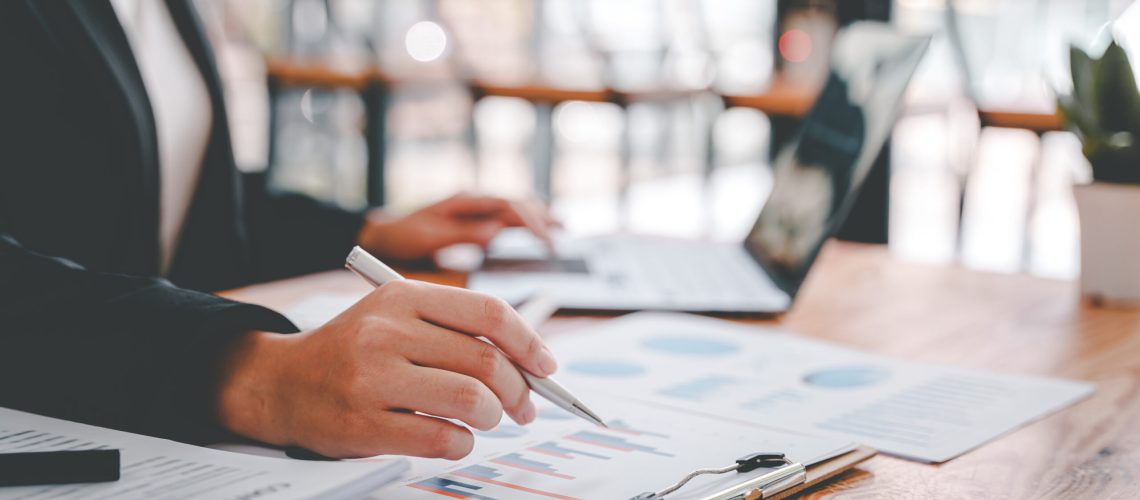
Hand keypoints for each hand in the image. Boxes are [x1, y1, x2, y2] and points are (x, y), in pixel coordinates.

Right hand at [214, 280, 557, 458]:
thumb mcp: (395, 317)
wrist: (280, 383)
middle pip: (486, 359)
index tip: (546, 366)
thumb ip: (453, 330)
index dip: (528, 342)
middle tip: (524, 407)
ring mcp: (372, 378)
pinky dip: (464, 443)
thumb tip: (527, 362)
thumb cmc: (352, 351)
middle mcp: (386, 332)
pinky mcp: (364, 423)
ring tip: (486, 420)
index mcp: (401, 297)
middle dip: (519, 390)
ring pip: (470, 399)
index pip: (487, 312)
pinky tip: (456, 438)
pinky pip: (442, 437)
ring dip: (492, 416)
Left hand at [357, 193, 558, 261]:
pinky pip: (508, 217)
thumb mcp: (429, 237)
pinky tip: (542, 229)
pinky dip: (528, 222)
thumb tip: (496, 233)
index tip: (545, 239)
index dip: (530, 221)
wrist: (384, 234)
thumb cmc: (404, 236)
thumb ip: (463, 234)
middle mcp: (474, 201)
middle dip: (541, 220)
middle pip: (517, 204)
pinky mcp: (476, 220)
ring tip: (562, 228)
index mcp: (465, 201)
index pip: (507, 205)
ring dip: (539, 216)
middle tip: (558, 242)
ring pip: (516, 207)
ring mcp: (476, 209)